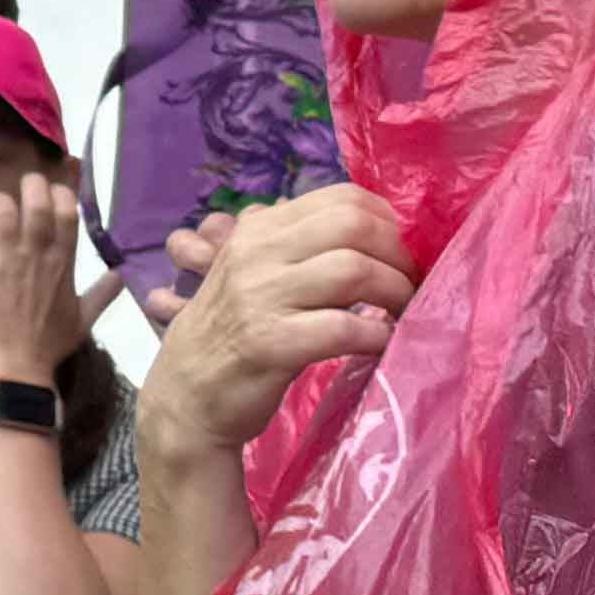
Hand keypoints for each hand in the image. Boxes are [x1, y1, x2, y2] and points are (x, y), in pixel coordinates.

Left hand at [0, 168, 119, 385]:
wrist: (14, 368)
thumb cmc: (48, 346)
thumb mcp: (83, 320)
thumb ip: (102, 295)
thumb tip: (121, 277)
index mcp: (62, 263)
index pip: (67, 212)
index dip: (60, 195)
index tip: (53, 194)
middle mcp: (35, 254)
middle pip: (36, 200)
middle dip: (31, 185)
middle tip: (23, 188)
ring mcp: (5, 258)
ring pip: (1, 207)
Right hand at [139, 186, 413, 474]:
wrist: (185, 396)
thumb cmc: (229, 333)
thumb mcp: (251, 273)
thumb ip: (294, 243)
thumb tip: (362, 221)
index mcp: (257, 230)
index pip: (341, 197)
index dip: (386, 220)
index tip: (399, 251)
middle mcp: (256, 254)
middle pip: (352, 225)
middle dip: (397, 254)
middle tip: (409, 283)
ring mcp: (260, 298)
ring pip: (353, 270)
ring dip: (394, 292)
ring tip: (402, 313)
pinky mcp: (270, 344)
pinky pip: (343, 328)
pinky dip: (376, 335)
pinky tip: (382, 343)